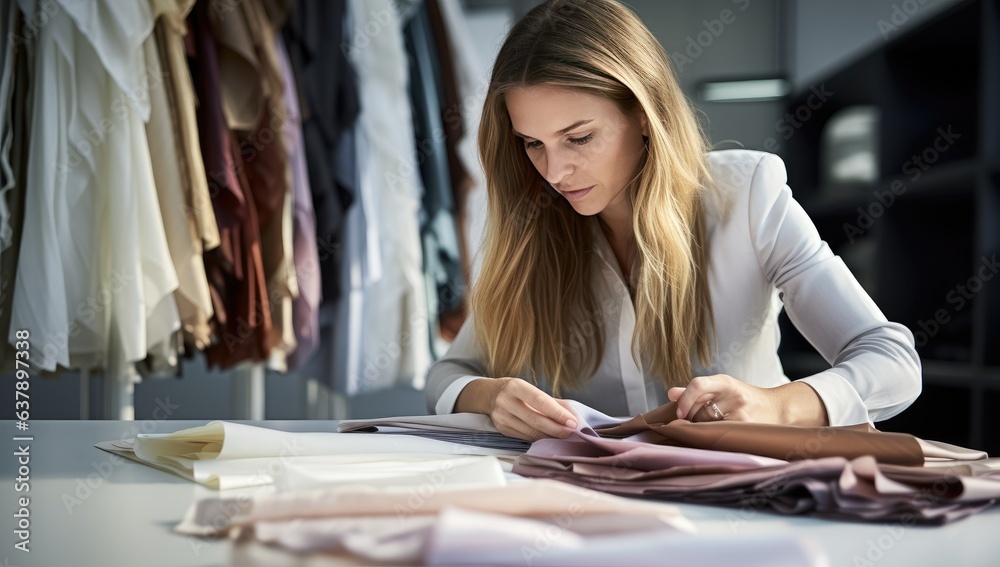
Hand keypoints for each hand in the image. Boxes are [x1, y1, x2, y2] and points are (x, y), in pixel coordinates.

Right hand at [484, 378, 578, 440]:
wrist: (488, 395)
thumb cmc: (515, 391)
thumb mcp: (530, 388)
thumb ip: (551, 401)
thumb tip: (573, 415)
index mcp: (515, 386)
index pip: (539, 401)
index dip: (557, 413)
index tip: (572, 421)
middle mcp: (505, 401)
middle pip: (535, 420)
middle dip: (556, 428)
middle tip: (571, 432)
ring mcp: (502, 417)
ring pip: (530, 432)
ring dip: (550, 436)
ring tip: (563, 436)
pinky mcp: (502, 430)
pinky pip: (525, 437)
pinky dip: (539, 439)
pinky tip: (549, 437)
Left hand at [668, 374, 827, 425]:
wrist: (778, 409)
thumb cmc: (743, 398)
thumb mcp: (722, 389)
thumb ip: (697, 391)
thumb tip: (670, 393)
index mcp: (726, 382)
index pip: (699, 385)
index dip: (684, 400)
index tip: (678, 414)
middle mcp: (734, 396)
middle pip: (700, 411)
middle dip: (691, 420)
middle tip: (690, 425)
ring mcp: (742, 414)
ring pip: (709, 426)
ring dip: (702, 430)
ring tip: (707, 429)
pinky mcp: (747, 429)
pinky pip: (720, 436)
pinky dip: (713, 438)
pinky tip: (715, 438)